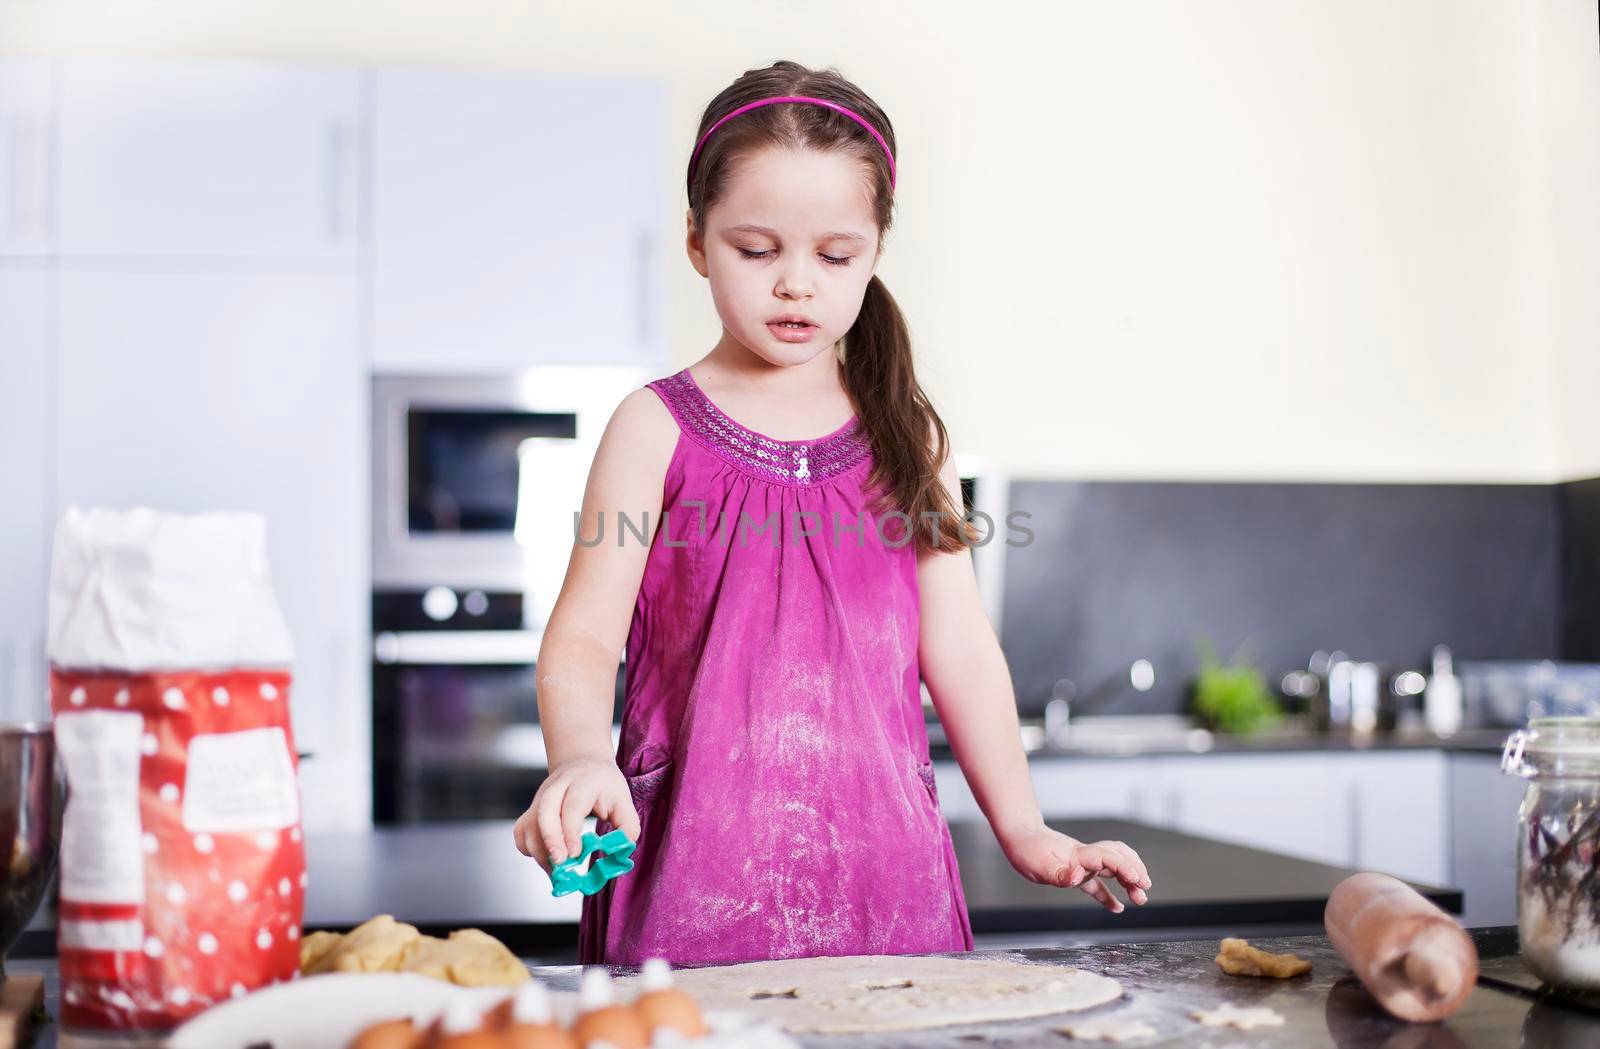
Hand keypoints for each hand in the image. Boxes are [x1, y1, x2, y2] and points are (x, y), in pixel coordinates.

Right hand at [513, 755, 639, 873]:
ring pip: (530, 823)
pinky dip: (528, 848)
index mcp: (584, 782)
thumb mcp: (624, 802)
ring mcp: (541, 797)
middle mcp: (558, 787)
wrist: (584, 763)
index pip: (572, 805)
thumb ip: (628, 828)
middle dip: (550, 839)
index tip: (574, 854)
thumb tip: (621, 853)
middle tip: (559, 863)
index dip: (570, 830)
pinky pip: (521, 831)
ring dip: (540, 850)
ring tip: (557, 870)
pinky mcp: (531, 809)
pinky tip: (546, 858)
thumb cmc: (604, 785)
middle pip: (545, 810)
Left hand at [1001, 827, 1151, 912]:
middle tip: (1144, 888)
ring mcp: (1084, 865)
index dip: (1125, 867)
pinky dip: (1110, 895)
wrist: (1020, 837)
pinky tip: (1118, 908)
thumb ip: (1060, 874)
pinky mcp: (1077, 873)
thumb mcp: (1039, 865)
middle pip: (1117, 859)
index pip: (1108, 858)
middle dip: (1134, 871)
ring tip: (1140, 897)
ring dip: (1129, 880)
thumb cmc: (1028, 849)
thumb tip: (1078, 878)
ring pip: (1113, 869)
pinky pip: (1098, 885)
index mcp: (1079, 854)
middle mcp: (1086, 858)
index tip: (1137, 879)